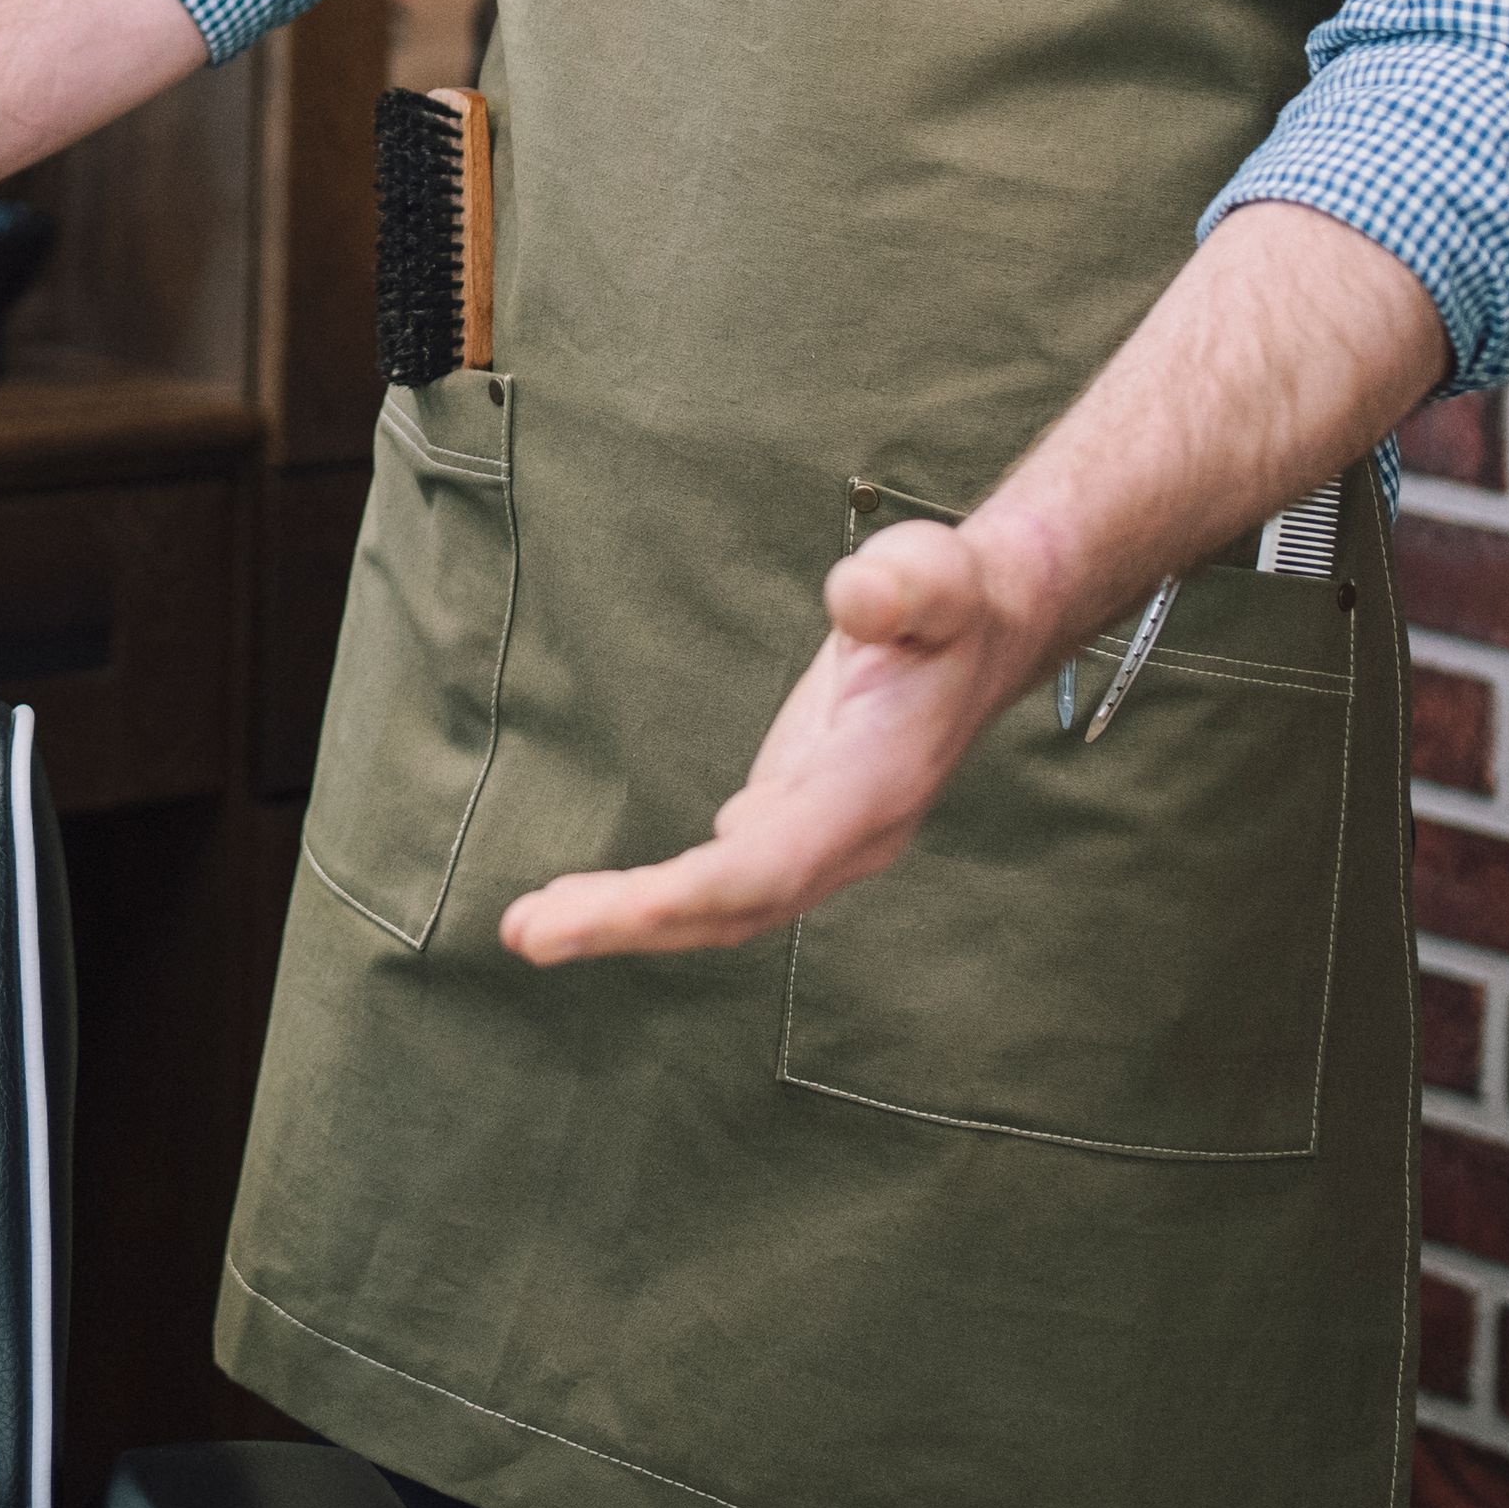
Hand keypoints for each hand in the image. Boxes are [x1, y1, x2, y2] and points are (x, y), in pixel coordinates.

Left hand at [495, 513, 1056, 964]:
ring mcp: (820, 836)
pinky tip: (583, 905)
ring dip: (630, 921)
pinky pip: (719, 882)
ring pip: (724, 905)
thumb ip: (900, 586)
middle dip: (633, 922)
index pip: (777, 862)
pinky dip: (651, 899)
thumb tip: (858, 595)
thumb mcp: (933, 574)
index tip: (617, 908)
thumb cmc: (950, 598)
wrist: (984, 630)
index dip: (697, 890)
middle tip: (524, 934)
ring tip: (529, 929)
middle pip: (735, 903)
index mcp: (876, 787)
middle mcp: (849, 834)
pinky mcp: (793, 821)